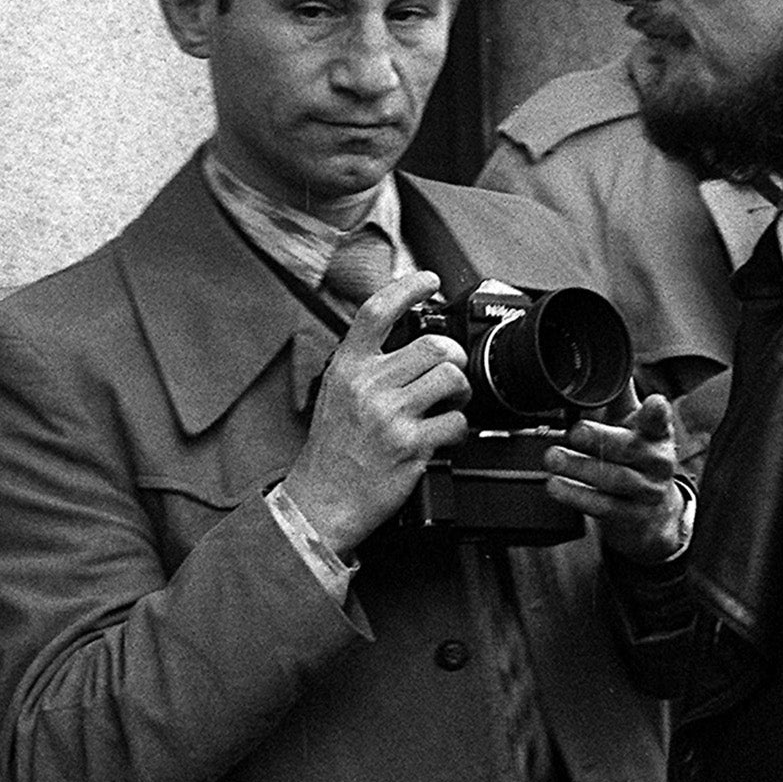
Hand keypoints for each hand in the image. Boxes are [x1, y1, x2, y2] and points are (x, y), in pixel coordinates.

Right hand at [283, 272, 469, 556]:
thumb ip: (366, 364)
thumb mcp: (336, 393)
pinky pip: (457, 421)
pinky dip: (459, 428)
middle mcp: (368, 386)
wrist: (321, 501)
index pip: (377, 311)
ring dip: (461, 390)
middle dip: (453, 357)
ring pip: (451, 378)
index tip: (429, 280)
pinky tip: (444, 433)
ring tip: (451, 401)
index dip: (408, 288)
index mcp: (347, 367)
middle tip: (451, 370)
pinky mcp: (411, 445)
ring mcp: (390, 415)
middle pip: (433, 346)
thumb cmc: (332, 450)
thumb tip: (403, 339)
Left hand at [543, 392, 686, 561]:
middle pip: (630, 448)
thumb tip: (604, 361)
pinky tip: (556, 486)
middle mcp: (658, 462)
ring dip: (580, 468)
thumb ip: (618, 397)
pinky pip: (605, 507)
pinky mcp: (634, 517)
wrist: (654, 515)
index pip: (660, 420)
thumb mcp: (633, 427)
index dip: (656, 412)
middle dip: (600, 438)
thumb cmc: (637, 460)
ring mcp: (648, 491)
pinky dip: (577, 496)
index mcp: (657, 434)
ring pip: (615, 479)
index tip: (652, 403)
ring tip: (553, 458)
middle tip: (574, 432)